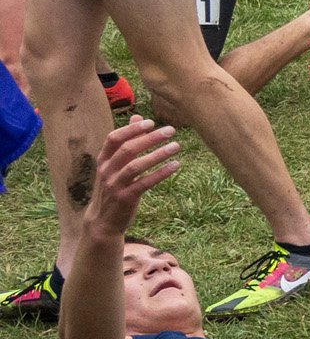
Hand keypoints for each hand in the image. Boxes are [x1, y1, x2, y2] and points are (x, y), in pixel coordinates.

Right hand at [87, 118, 179, 242]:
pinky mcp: (125, 198)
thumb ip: (127, 141)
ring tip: (177, 146)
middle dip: (149, 138)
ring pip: (136, 166)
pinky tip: (176, 165)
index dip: (131, 129)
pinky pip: (145, 183)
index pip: (113, 138)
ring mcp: (115, 185)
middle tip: (171, 130)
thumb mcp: (115, 164)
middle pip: (127, 149)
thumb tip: (139, 117)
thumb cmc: (114, 186)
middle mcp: (106, 171)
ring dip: (157, 154)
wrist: (103, 220)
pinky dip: (160, 174)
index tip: (151, 122)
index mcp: (103, 160)